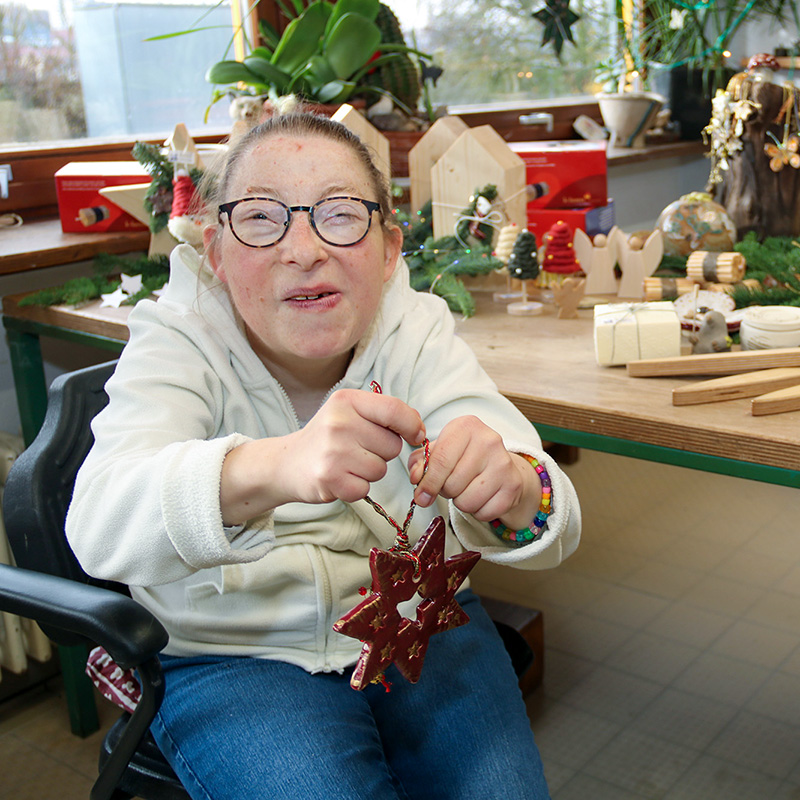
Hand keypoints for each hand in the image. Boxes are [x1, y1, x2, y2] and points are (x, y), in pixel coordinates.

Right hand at [220, 390, 424, 523]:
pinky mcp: (330, 479)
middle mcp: (339, 423)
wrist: (286, 463)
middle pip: (392, 445)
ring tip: (346, 463)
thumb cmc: (326, 437)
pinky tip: (340, 477)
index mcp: (346, 401)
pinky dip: (357, 488)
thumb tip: (419, 429)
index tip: (416, 435)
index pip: (395, 410)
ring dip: (369, 472)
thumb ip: (383, 414)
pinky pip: (365, 489)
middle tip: (357, 450)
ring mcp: (333, 452)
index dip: (413, 425)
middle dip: (382, 452)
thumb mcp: (348, 412)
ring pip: (381, 469)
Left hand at [409, 416, 540, 529]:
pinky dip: (478, 511)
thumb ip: (420, 462)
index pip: (440, 460)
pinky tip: (482, 496)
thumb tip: (416, 478)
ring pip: (466, 501)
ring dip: (461, 502)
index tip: (421, 495)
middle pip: (451, 484)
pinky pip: (483, 513)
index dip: (427, 482)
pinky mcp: (513, 485)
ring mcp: (503, 463)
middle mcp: (488, 440)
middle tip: (452, 484)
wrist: (501, 465)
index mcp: (466, 427)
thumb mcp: (440, 450)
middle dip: (446, 491)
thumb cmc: (465, 457)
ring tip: (467, 489)